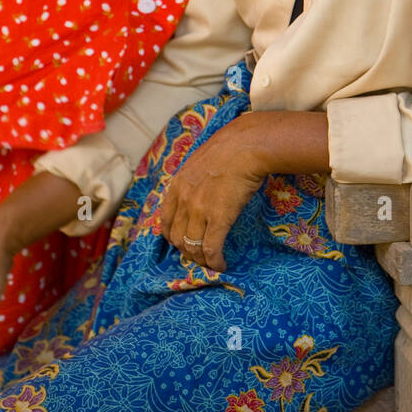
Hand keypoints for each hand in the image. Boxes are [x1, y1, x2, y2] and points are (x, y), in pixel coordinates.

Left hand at [159, 116, 267, 272]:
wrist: (246, 145)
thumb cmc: (229, 148)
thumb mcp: (200, 161)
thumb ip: (194, 179)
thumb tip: (200, 189)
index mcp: (177, 185)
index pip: (165, 220)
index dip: (172, 236)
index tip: (181, 242)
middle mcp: (184, 200)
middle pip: (177, 238)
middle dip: (187, 251)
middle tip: (199, 255)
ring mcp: (199, 210)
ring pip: (192, 247)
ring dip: (201, 260)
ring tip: (211, 263)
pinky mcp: (218, 218)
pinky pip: (211, 249)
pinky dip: (215, 262)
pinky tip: (221, 265)